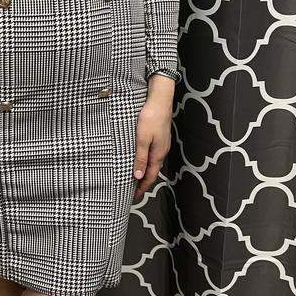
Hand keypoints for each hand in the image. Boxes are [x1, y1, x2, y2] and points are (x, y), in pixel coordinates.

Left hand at [132, 78, 175, 201]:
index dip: (142, 188)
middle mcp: (162, 150)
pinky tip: (140, 157)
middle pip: (153, 171)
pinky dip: (146, 160)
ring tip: (135, 176)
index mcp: (158, 154)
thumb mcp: (142, 139)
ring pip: (153, 162)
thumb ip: (140, 158)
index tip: (134, 196)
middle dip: (143, 181)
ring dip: (145, 170)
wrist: (160, 98)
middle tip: (133, 189)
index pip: (150, 176)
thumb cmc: (151, 116)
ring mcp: (162, 143)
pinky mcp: (160, 135)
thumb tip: (138, 176)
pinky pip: (153, 153)